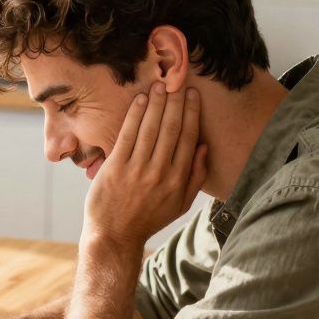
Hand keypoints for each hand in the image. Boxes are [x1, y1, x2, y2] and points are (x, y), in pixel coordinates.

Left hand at [82, 82, 207, 249]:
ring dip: (156, 104)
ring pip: (150, 129)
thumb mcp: (180, 204)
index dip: (191, 114)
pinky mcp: (116, 167)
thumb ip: (196, 176)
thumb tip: (203, 147)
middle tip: (178, 83)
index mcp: (178, 180)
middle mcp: (160, 173)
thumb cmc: (148, 218)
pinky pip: (128, 135)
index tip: (193, 96)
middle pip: (171, 129)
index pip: (188, 139)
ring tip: (161, 86)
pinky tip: (140, 100)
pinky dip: (135, 115)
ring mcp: (137, 170)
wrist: (114, 235)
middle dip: (176, 103)